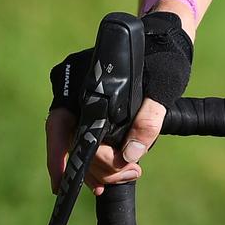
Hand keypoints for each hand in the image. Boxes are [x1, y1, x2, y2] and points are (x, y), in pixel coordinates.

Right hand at [45, 11, 192, 195]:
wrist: (167, 40)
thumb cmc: (164, 57)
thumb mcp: (162, 85)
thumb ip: (149, 119)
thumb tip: (131, 154)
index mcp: (82, 78)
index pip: (59, 124)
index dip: (57, 156)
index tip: (61, 184)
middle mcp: (75, 90)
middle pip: (71, 141)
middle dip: (95, 167)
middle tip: (129, 173)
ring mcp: (84, 101)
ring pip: (81, 144)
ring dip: (102, 166)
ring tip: (130, 174)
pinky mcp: (97, 110)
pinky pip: (91, 140)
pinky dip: (102, 159)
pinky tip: (115, 174)